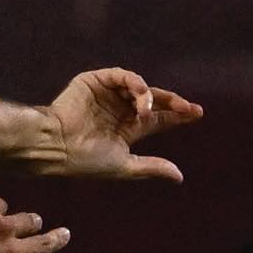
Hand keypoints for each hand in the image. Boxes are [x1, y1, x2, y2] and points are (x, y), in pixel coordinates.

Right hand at [46, 68, 202, 181]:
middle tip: (187, 108)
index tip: (197, 113)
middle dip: (172, 103)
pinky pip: (122, 76)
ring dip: (149, 97)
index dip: (177, 115)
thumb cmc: (84, 161)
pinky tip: (139, 96)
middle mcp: (118, 110)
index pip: (157, 119)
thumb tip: (179, 177)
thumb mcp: (123, 166)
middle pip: (154, 100)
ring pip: (139, 87)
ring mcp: (107, 94)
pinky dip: (135, 83)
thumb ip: (151, 168)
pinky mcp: (95, 81)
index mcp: (125, 129)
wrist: (55, 146)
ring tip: (145, 110)